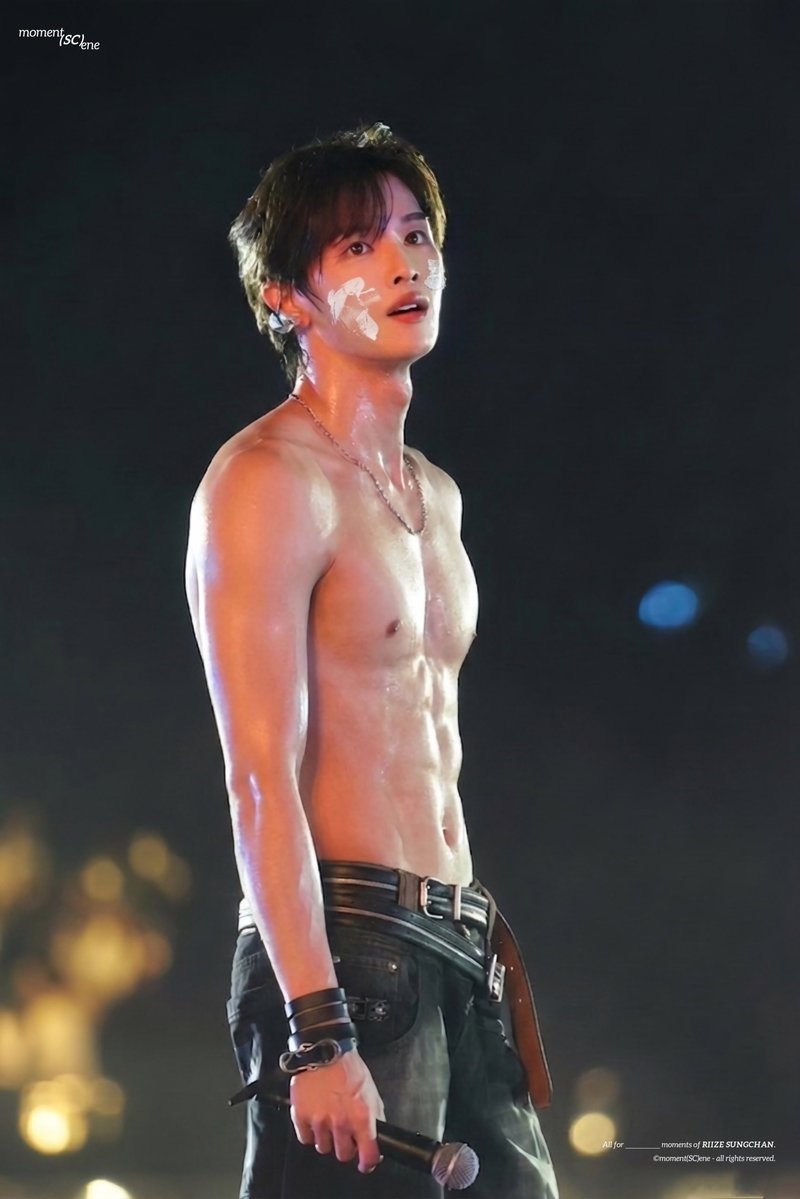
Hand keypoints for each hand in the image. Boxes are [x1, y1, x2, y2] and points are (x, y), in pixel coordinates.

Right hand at [289, 1048, 385, 1173]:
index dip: (368, 1162)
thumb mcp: (371, 1091)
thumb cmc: (348, 1068)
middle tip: (343, 1131)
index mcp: (361, 1117)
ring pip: (323, 1147)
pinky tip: (314, 1116)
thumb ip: (375, 1116)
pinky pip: (305, 1138)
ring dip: (326, 1137)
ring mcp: (319, 1121)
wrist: (324, 1049)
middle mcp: (340, 1122)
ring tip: (327, 1118)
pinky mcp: (301, 1116)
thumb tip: (377, 1136)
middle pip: (343, 1154)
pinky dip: (309, 1131)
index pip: (368, 1155)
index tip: (366, 1163)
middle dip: (345, 1145)